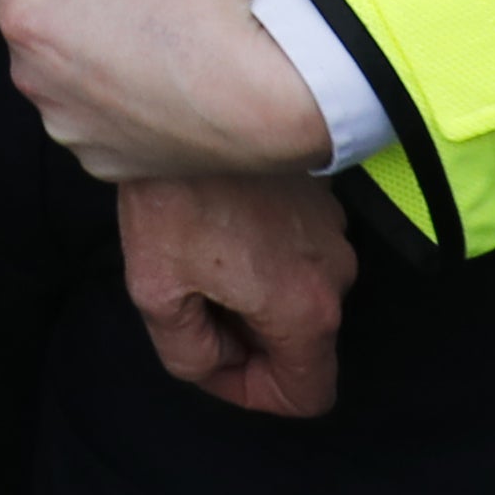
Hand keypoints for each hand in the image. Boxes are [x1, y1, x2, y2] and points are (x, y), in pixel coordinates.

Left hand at [0, 0, 334, 181]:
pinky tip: (142, 74)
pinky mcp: (96, 158)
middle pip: (21, 4)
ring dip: (74, 41)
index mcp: (25, 13)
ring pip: (52, 63)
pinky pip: (85, 113)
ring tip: (123, 21)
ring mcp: (61, 122)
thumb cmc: (195, 15)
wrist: (261, 104)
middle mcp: (28, 73)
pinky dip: (104, 93)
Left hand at [115, 173, 356, 416]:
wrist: (190, 98)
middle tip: (190, 295)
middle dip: (246, 337)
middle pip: (300, 344)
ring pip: (298, 294)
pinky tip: (218, 221)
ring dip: (253, 292)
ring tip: (199, 250)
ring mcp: (335, 231)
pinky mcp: (323, 196)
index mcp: (304, 309)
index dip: (253, 393)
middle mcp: (337, 273)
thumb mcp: (158, 290)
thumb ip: (189, 353)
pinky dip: (264, 253)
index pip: (307, 395)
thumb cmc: (174, 194)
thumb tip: (216, 363)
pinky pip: (300, 250)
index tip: (210, 356)